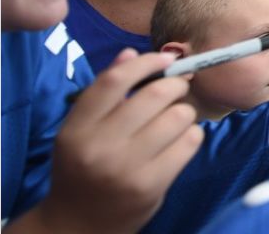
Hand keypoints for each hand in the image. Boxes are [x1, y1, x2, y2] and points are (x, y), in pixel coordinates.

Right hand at [34, 50, 200, 232]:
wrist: (78, 225)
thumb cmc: (84, 168)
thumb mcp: (81, 129)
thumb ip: (104, 91)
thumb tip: (130, 52)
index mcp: (77, 128)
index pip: (115, 80)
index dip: (146, 62)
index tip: (164, 58)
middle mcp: (99, 147)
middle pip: (154, 94)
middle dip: (175, 84)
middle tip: (177, 88)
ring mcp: (126, 168)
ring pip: (178, 116)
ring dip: (184, 111)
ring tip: (175, 119)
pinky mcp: (151, 186)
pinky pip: (190, 142)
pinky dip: (192, 135)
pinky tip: (180, 141)